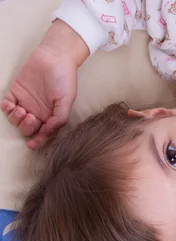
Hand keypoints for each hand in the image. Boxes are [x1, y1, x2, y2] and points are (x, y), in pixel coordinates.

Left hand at [1, 20, 88, 149]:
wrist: (54, 57)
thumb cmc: (64, 78)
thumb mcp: (67, 100)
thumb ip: (59, 118)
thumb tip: (48, 131)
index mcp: (51, 116)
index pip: (43, 133)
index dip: (37, 141)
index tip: (32, 145)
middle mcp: (38, 111)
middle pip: (27, 129)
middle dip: (27, 127)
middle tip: (32, 117)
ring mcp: (26, 102)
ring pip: (15, 120)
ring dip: (16, 120)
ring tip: (22, 111)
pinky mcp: (15, 92)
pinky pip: (7, 105)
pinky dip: (6, 108)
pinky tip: (11, 105)